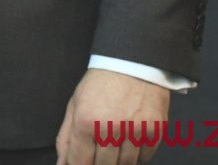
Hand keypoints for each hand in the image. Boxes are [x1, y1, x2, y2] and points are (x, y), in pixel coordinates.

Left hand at [55, 69, 169, 164]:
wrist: (132, 62)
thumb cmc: (101, 84)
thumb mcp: (75, 105)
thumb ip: (66, 138)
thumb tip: (63, 164)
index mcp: (86, 121)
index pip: (80, 162)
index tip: (83, 162)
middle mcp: (110, 128)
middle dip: (100, 162)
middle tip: (101, 150)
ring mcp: (134, 131)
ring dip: (120, 158)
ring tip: (116, 140)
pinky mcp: (155, 130)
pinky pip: (145, 157)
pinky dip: (137, 153)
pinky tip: (132, 136)